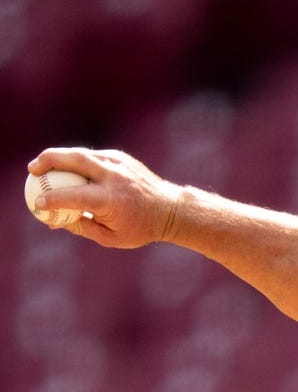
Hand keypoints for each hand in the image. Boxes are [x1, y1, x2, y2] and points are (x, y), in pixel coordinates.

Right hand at [27, 148, 182, 248]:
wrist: (170, 210)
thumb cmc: (140, 228)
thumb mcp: (111, 237)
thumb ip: (81, 227)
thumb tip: (54, 220)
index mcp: (111, 199)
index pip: (74, 195)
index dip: (52, 198)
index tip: (38, 203)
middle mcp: (114, 177)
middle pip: (75, 159)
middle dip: (49, 161)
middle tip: (32, 170)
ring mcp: (119, 163)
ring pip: (82, 153)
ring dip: (59, 157)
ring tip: (43, 166)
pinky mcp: (121, 157)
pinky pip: (93, 156)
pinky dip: (77, 160)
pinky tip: (66, 168)